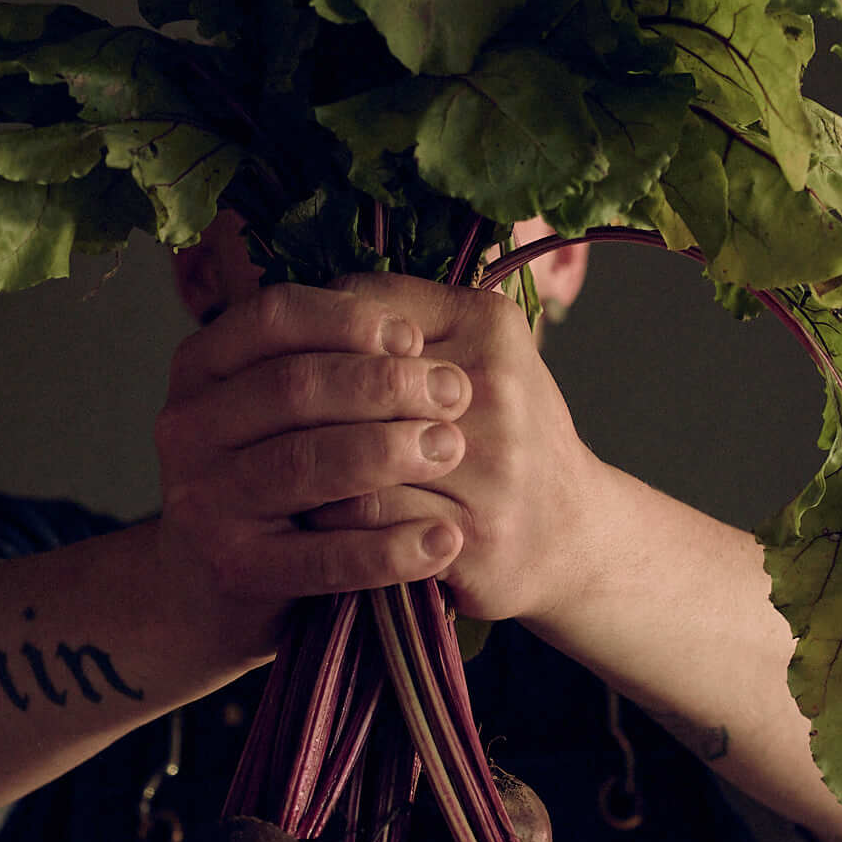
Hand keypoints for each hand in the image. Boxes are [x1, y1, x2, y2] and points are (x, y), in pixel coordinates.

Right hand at [153, 281, 475, 656]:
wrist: (214, 581)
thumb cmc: (273, 471)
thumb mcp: (279, 405)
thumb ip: (330, 359)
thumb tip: (418, 335)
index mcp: (201, 366)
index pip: (273, 318)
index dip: (349, 320)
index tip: (416, 337)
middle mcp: (187, 427)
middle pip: (293, 387)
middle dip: (384, 384)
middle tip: (455, 392)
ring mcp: (202, 502)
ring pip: (303, 464)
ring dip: (387, 452)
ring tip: (451, 448)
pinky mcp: (233, 570)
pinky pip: (321, 557)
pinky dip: (387, 549)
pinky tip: (442, 539)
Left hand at [303, 272, 598, 627]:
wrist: (574, 534)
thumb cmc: (503, 436)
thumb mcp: (477, 356)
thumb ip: (406, 321)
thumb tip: (303, 306)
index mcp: (489, 324)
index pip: (365, 307)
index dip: (314, 332)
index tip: (295, 357)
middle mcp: (494, 388)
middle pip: (352, 378)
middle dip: (299, 402)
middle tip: (266, 417)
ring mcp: (489, 466)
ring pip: (349, 450)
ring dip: (306, 461)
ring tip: (284, 466)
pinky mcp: (473, 535)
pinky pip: (366, 516)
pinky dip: (330, 514)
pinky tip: (318, 512)